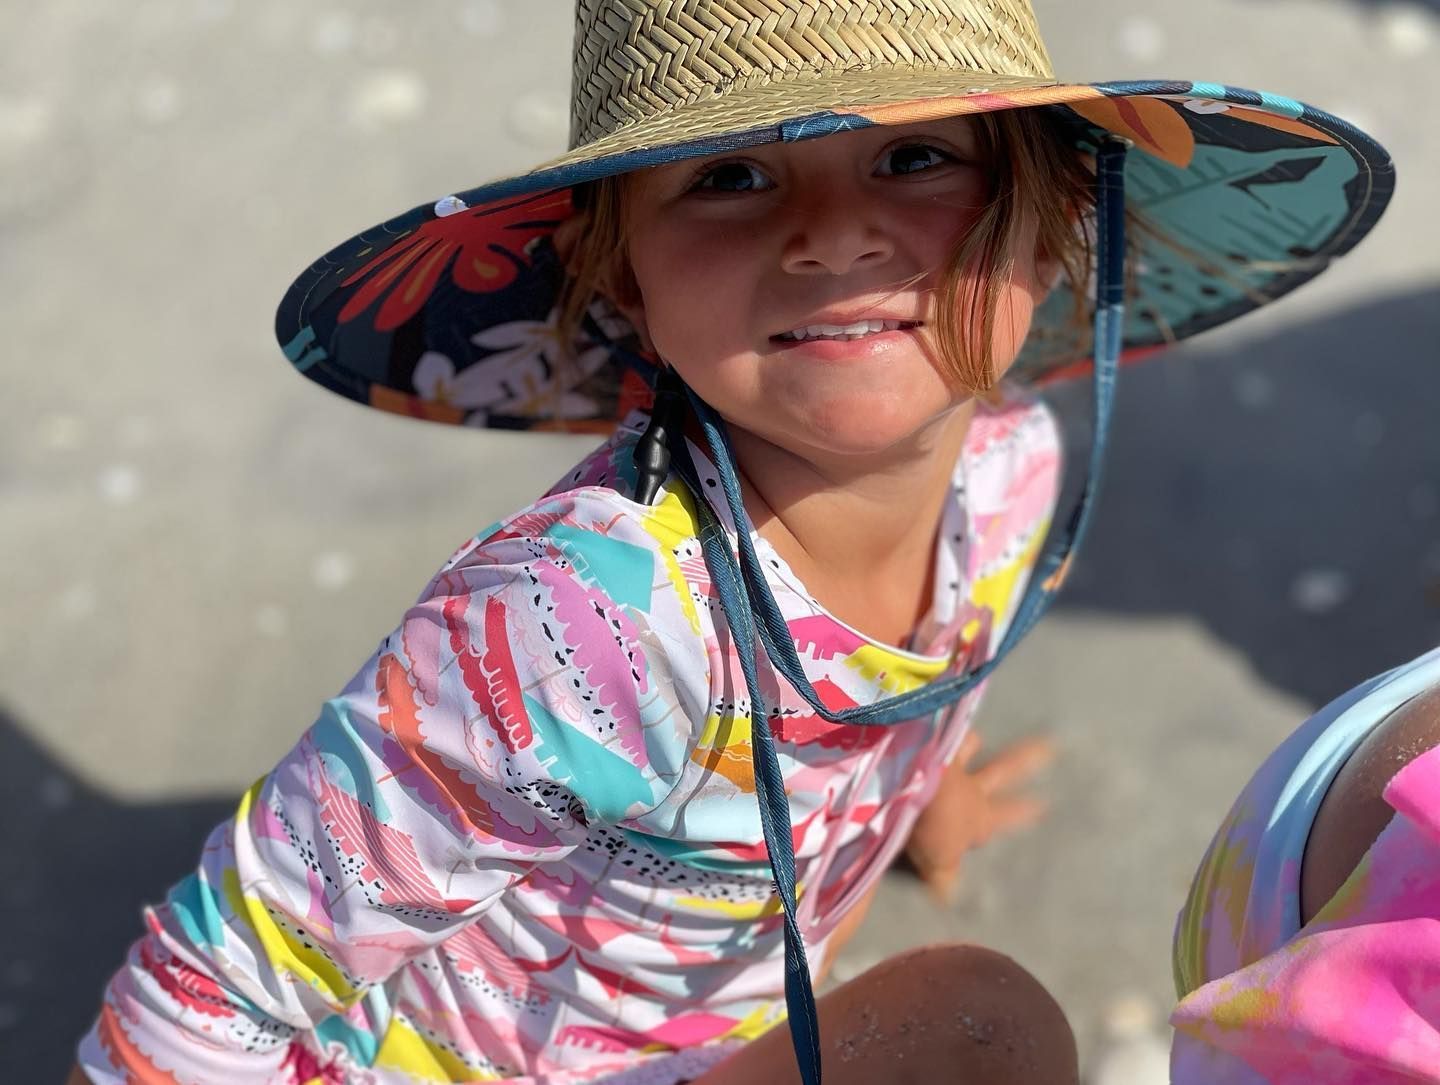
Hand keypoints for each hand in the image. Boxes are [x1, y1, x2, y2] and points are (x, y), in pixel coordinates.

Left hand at [904, 729, 1054, 903]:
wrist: (907, 785)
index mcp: (978, 814)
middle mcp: (969, 785)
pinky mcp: (926, 745)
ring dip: (970, 741)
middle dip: (1026, 759)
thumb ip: (945, 880)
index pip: (1008, 814)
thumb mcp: (939, 863)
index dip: (1024, 811)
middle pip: (1004, 770)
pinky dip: (938, 723)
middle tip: (1049, 746)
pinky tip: (929, 712)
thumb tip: (948, 901)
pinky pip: (937, 732)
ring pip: (966, 746)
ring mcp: (949, 761)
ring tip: (976, 733)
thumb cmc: (930, 826)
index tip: (1045, 803)